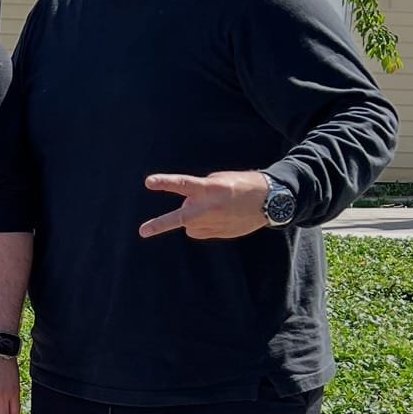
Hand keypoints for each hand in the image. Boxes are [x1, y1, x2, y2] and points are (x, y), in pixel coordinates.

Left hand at [140, 170, 269, 240]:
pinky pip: (199, 231)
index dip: (165, 182)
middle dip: (160, 224)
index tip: (148, 182)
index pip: (183, 184)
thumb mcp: (219, 179)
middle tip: (142, 231)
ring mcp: (215, 223)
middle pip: (180, 217)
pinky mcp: (219, 234)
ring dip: (193, 216)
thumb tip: (187, 205)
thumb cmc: (242, 184)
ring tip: (214, 207)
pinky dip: (202, 225)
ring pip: (189, 224)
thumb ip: (199, 191)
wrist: (270, 202)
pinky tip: (218, 217)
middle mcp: (210, 208)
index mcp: (210, 188)